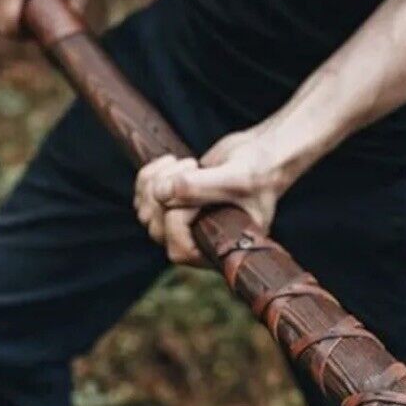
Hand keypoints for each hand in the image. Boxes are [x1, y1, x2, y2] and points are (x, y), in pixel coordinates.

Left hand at [133, 128, 292, 266]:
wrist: (261, 156)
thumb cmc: (259, 172)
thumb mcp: (235, 179)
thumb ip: (199, 187)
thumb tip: (161, 192)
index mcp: (218, 248)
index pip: (179, 250)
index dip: (178, 219)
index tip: (201, 191)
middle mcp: (198, 240)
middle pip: (157, 231)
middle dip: (164, 195)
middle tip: (190, 167)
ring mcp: (183, 222)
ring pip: (146, 213)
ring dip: (153, 182)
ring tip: (182, 163)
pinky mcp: (173, 202)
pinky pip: (143, 197)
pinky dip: (148, 176)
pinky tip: (170, 161)